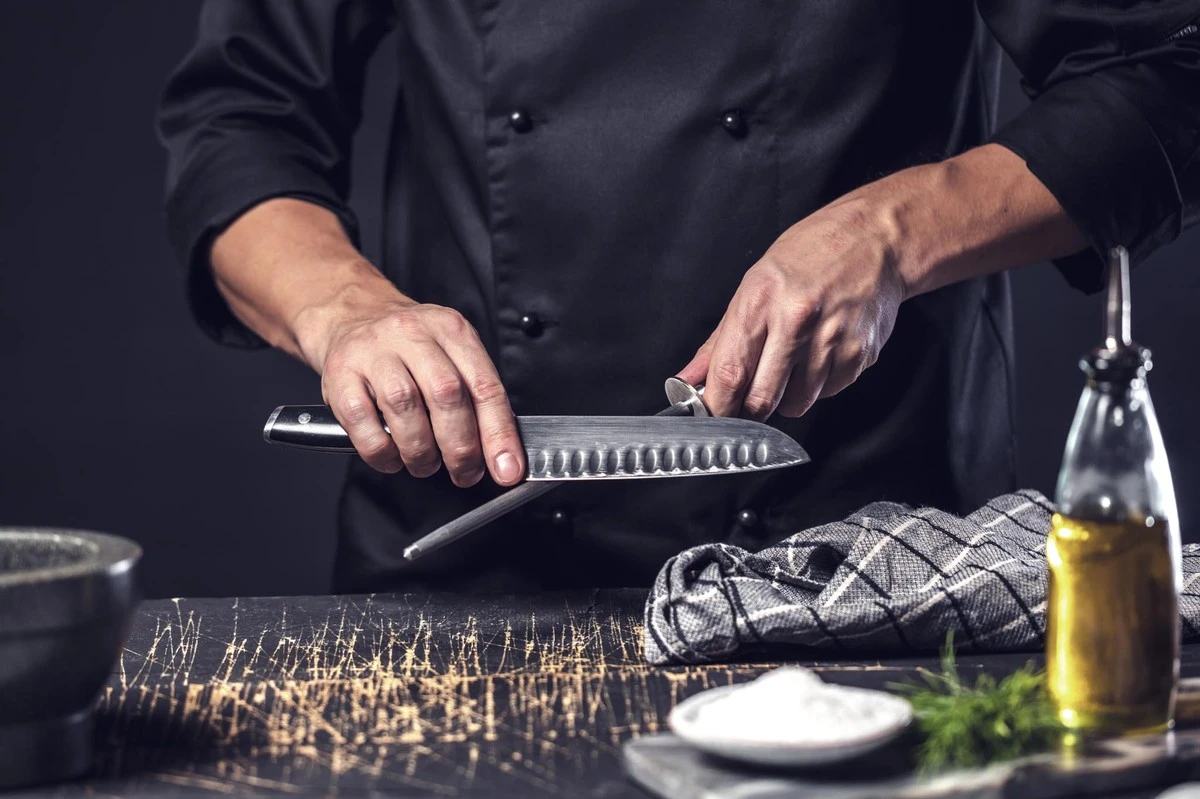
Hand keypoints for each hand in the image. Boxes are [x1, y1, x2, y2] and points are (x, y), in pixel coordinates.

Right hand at [301, 282, 524, 486]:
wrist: (352, 317)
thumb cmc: (409, 347)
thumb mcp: (451, 355)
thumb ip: (477, 398)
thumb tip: (501, 454)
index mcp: (451, 329)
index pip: (485, 386)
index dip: (498, 434)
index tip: (507, 469)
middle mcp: (412, 333)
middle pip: (446, 395)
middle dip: (460, 448)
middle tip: (464, 473)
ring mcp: (372, 351)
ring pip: (405, 408)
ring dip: (421, 451)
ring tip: (426, 463)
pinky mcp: (340, 374)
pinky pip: (364, 424)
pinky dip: (383, 452)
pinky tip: (392, 456)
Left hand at [678, 196, 906, 419]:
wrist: (875, 238)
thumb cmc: (812, 255)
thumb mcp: (754, 284)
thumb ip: (719, 340)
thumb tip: (689, 377)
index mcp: (761, 301)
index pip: (729, 373)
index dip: (716, 404)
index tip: (712, 413)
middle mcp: (797, 321)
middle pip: (761, 400)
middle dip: (748, 409)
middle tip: (748, 397)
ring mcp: (832, 340)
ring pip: (796, 404)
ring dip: (786, 397)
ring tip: (791, 362)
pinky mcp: (860, 354)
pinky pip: (827, 394)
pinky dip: (818, 386)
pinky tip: (819, 354)